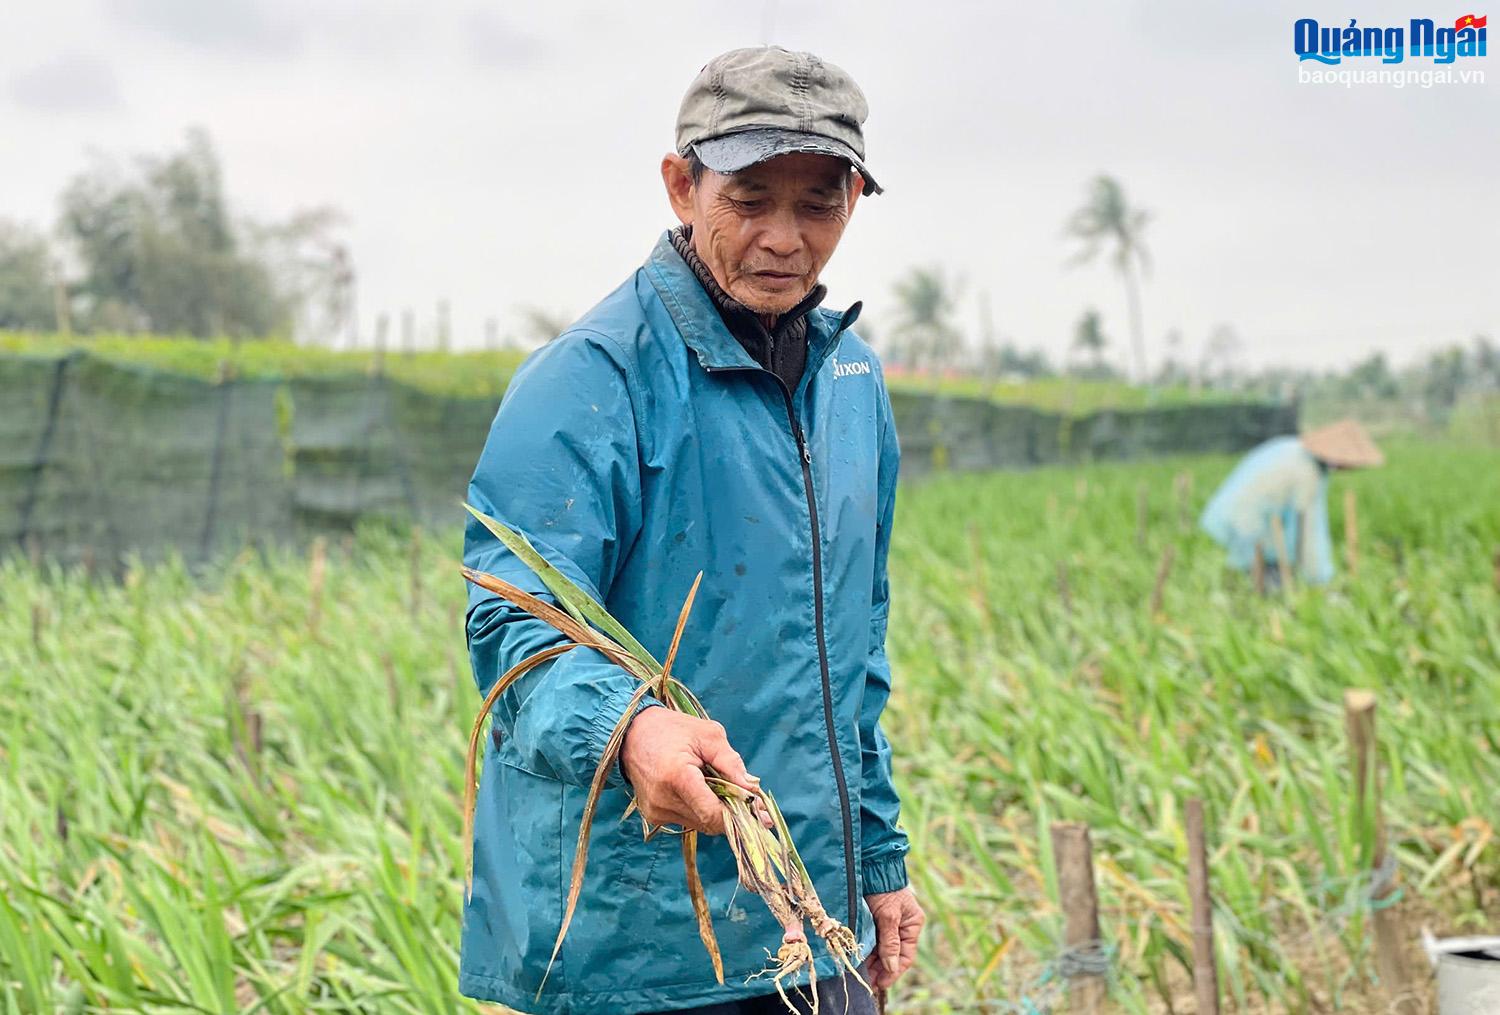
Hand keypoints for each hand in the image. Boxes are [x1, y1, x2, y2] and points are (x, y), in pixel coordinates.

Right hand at [619, 708, 759, 835]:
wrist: (630, 733)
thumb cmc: (672, 729)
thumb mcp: (708, 735)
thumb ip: (731, 763)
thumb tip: (753, 789)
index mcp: (677, 777)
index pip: (714, 814)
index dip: (738, 814)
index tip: (755, 808)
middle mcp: (663, 800)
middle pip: (710, 822)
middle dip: (730, 812)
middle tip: (742, 795)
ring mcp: (656, 811)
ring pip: (700, 824)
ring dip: (713, 811)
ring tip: (713, 785)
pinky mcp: (653, 816)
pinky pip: (687, 820)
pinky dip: (698, 809)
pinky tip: (697, 789)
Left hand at [866, 886, 923, 988]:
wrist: (871, 867)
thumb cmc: (885, 889)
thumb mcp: (889, 915)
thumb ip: (890, 941)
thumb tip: (892, 967)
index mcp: (912, 925)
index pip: (906, 956)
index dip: (894, 972)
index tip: (882, 984)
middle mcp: (901, 927)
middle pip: (892, 955)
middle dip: (880, 969)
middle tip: (868, 982)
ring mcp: (888, 925)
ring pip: (880, 950)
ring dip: (872, 962)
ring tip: (861, 972)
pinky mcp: (874, 921)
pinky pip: (872, 941)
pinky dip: (866, 951)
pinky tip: (858, 959)